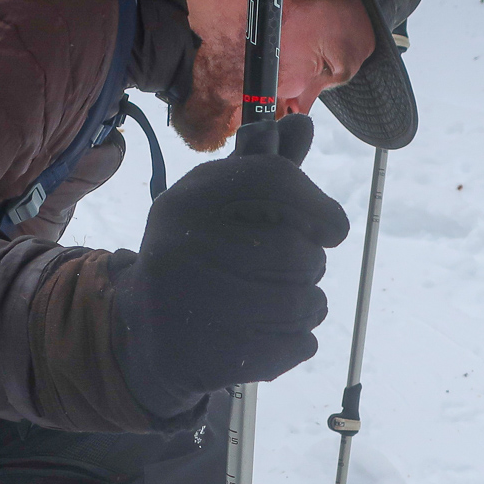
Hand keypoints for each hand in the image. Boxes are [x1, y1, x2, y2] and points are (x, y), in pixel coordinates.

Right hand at [112, 113, 349, 420]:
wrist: (150, 334)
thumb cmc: (198, 254)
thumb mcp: (221, 204)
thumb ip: (265, 168)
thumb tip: (303, 125)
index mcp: (186, 202)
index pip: (273, 183)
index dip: (318, 206)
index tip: (333, 229)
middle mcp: (185, 250)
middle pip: (298, 251)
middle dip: (310, 263)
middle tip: (294, 269)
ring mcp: (199, 308)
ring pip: (307, 302)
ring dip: (309, 302)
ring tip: (285, 301)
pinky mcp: (220, 358)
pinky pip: (301, 344)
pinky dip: (298, 340)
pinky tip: (269, 332)